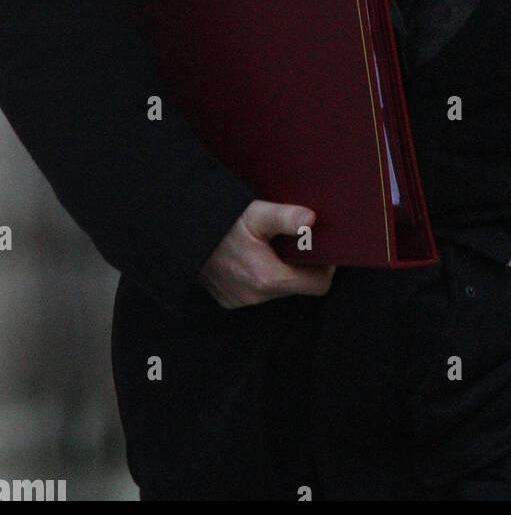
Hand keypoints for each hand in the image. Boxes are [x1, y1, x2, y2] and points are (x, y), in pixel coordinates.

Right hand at [198, 200, 335, 308]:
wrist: (181, 234)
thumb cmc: (220, 221)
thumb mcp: (255, 213)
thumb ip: (286, 217)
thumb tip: (312, 221)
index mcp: (268, 278)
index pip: (318, 285)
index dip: (326, 266)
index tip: (322, 247)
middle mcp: (256, 296)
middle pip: (298, 286)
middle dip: (302, 265)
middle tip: (295, 240)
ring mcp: (241, 301)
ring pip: (278, 289)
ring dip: (281, 270)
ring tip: (272, 245)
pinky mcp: (230, 300)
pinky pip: (258, 292)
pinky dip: (262, 276)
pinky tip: (253, 255)